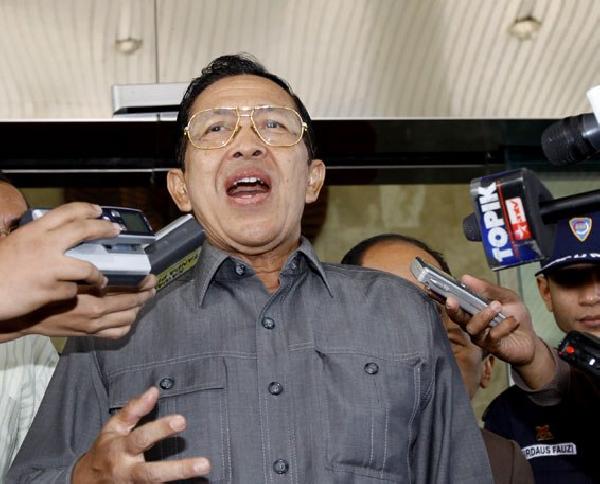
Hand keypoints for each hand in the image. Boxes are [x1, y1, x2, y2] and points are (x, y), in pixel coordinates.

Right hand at [0, 203, 119, 320]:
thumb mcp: (16, 243)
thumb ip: (39, 239)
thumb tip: (62, 238)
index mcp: (33, 231)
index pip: (66, 212)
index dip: (86, 209)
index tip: (98, 210)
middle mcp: (44, 245)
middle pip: (83, 230)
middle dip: (103, 229)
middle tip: (115, 231)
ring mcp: (48, 268)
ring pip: (86, 267)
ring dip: (96, 275)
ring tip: (100, 279)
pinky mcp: (49, 290)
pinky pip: (72, 292)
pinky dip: (71, 294)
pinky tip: (68, 295)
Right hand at [0, 275, 155, 340]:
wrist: (28, 317)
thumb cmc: (48, 295)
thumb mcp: (71, 281)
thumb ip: (93, 277)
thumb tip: (114, 270)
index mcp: (94, 302)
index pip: (129, 294)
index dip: (143, 286)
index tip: (150, 278)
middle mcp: (98, 317)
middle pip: (132, 307)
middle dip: (145, 296)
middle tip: (151, 287)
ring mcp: (95, 328)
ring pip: (128, 321)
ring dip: (137, 309)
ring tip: (142, 299)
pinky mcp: (90, 335)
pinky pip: (116, 334)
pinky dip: (126, 325)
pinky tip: (128, 315)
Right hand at [72, 387, 210, 482]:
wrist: (86, 482)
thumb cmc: (105, 450)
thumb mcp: (113, 427)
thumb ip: (134, 409)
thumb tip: (154, 391)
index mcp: (120, 450)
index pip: (142, 438)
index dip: (161, 429)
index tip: (182, 420)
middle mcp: (127, 472)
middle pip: (152, 474)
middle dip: (178, 469)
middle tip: (204, 463)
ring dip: (179, 478)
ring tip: (204, 470)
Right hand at [445, 275, 553, 387]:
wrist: (531, 339)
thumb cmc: (515, 316)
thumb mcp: (506, 297)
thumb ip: (487, 288)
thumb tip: (465, 278)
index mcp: (473, 310)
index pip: (455, 304)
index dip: (444, 298)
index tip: (437, 290)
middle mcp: (472, 324)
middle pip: (457, 318)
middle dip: (453, 309)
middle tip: (452, 300)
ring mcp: (481, 336)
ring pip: (472, 327)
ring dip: (484, 315)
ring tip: (497, 306)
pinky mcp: (492, 347)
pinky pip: (492, 337)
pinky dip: (503, 327)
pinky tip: (512, 321)